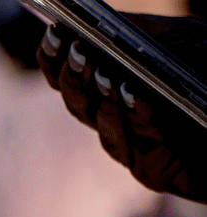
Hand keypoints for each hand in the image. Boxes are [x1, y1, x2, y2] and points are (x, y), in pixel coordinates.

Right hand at [36, 21, 206, 200]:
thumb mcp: (186, 42)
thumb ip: (146, 32)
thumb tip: (103, 24)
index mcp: (119, 82)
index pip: (72, 71)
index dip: (56, 55)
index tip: (54, 32)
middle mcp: (118, 114)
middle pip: (75, 98)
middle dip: (71, 74)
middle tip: (76, 50)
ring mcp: (131, 142)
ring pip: (95, 120)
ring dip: (95, 94)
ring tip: (102, 70)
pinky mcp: (147, 168)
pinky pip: (128, 143)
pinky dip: (130, 114)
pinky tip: (130, 92)